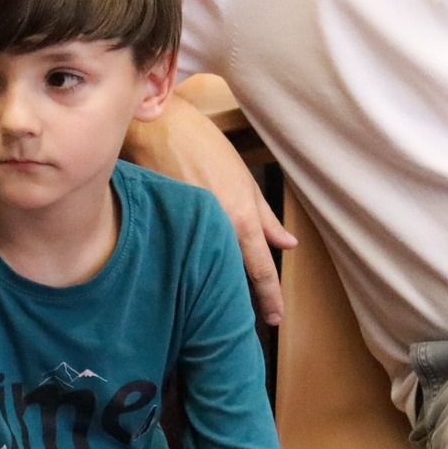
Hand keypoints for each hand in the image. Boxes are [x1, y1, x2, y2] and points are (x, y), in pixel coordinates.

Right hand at [127, 95, 295, 324]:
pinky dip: (194, 265)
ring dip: (218, 285)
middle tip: (254, 318)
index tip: (275, 319)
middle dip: (244, 299)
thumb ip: (266, 216)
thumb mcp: (244, 179)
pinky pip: (186, 255)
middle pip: (234, 278)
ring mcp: (190, 233)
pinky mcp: (167, 230)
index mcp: (241, 220)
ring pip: (209, 270)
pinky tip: (193, 271)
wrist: (159, 130)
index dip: (270, 298)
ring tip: (224, 300)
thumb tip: (288, 242)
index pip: (260, 270)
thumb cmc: (204, 147)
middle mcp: (217, 232)